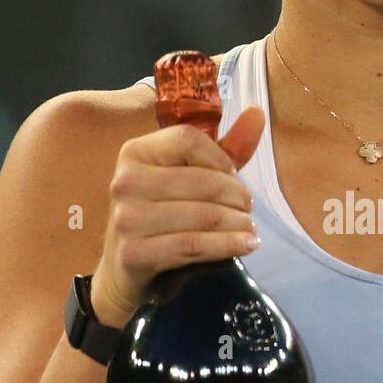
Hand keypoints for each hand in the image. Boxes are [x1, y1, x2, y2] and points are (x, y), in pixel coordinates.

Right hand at [91, 105, 265, 328]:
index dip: (221, 158)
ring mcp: (127, 218)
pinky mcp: (134, 253)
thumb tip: (258, 114)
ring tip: (250, 229)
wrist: (125, 268)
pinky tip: (245, 245)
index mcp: (135, 152)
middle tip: (248, 209)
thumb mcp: (188, 176)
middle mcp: (126, 181)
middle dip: (236, 196)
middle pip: (201, 180)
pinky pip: (193, 245)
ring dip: (237, 223)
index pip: (188, 139)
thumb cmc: (162, 214)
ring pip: (202, 214)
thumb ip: (224, 148)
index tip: (235, 177)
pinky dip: (227, 245)